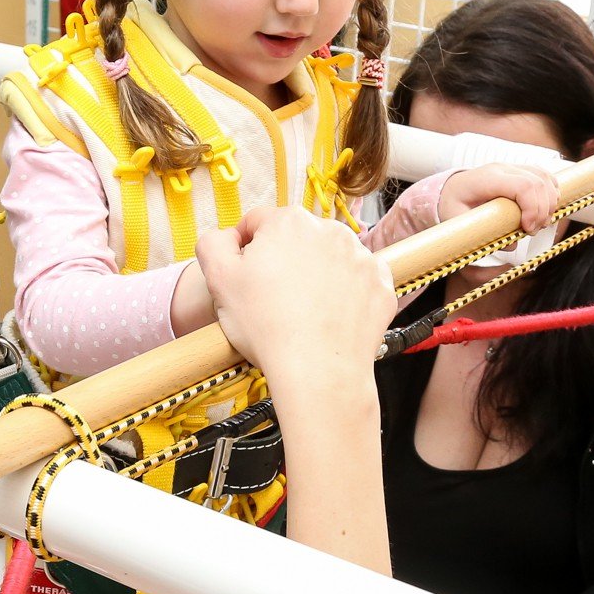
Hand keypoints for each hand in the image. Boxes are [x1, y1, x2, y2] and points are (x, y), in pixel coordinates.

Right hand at [199, 206, 394, 382]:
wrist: (318, 371)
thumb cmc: (267, 327)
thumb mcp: (218, 279)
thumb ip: (213, 243)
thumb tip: (227, 237)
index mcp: (288, 222)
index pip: (257, 223)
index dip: (244, 250)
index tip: (245, 278)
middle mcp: (329, 230)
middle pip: (296, 239)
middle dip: (283, 261)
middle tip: (273, 299)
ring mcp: (361, 256)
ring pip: (329, 259)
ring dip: (316, 275)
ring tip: (303, 311)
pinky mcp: (381, 283)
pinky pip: (357, 281)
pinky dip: (345, 294)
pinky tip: (329, 316)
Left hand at [440, 164, 559, 234]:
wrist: (450, 190)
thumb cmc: (454, 207)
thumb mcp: (460, 224)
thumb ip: (486, 235)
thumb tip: (511, 244)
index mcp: (487, 179)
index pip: (523, 186)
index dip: (533, 209)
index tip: (527, 229)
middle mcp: (502, 169)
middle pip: (538, 182)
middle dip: (543, 210)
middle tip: (533, 231)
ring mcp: (512, 168)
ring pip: (544, 177)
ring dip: (550, 202)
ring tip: (540, 223)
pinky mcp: (520, 171)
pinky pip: (543, 176)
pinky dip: (551, 193)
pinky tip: (546, 210)